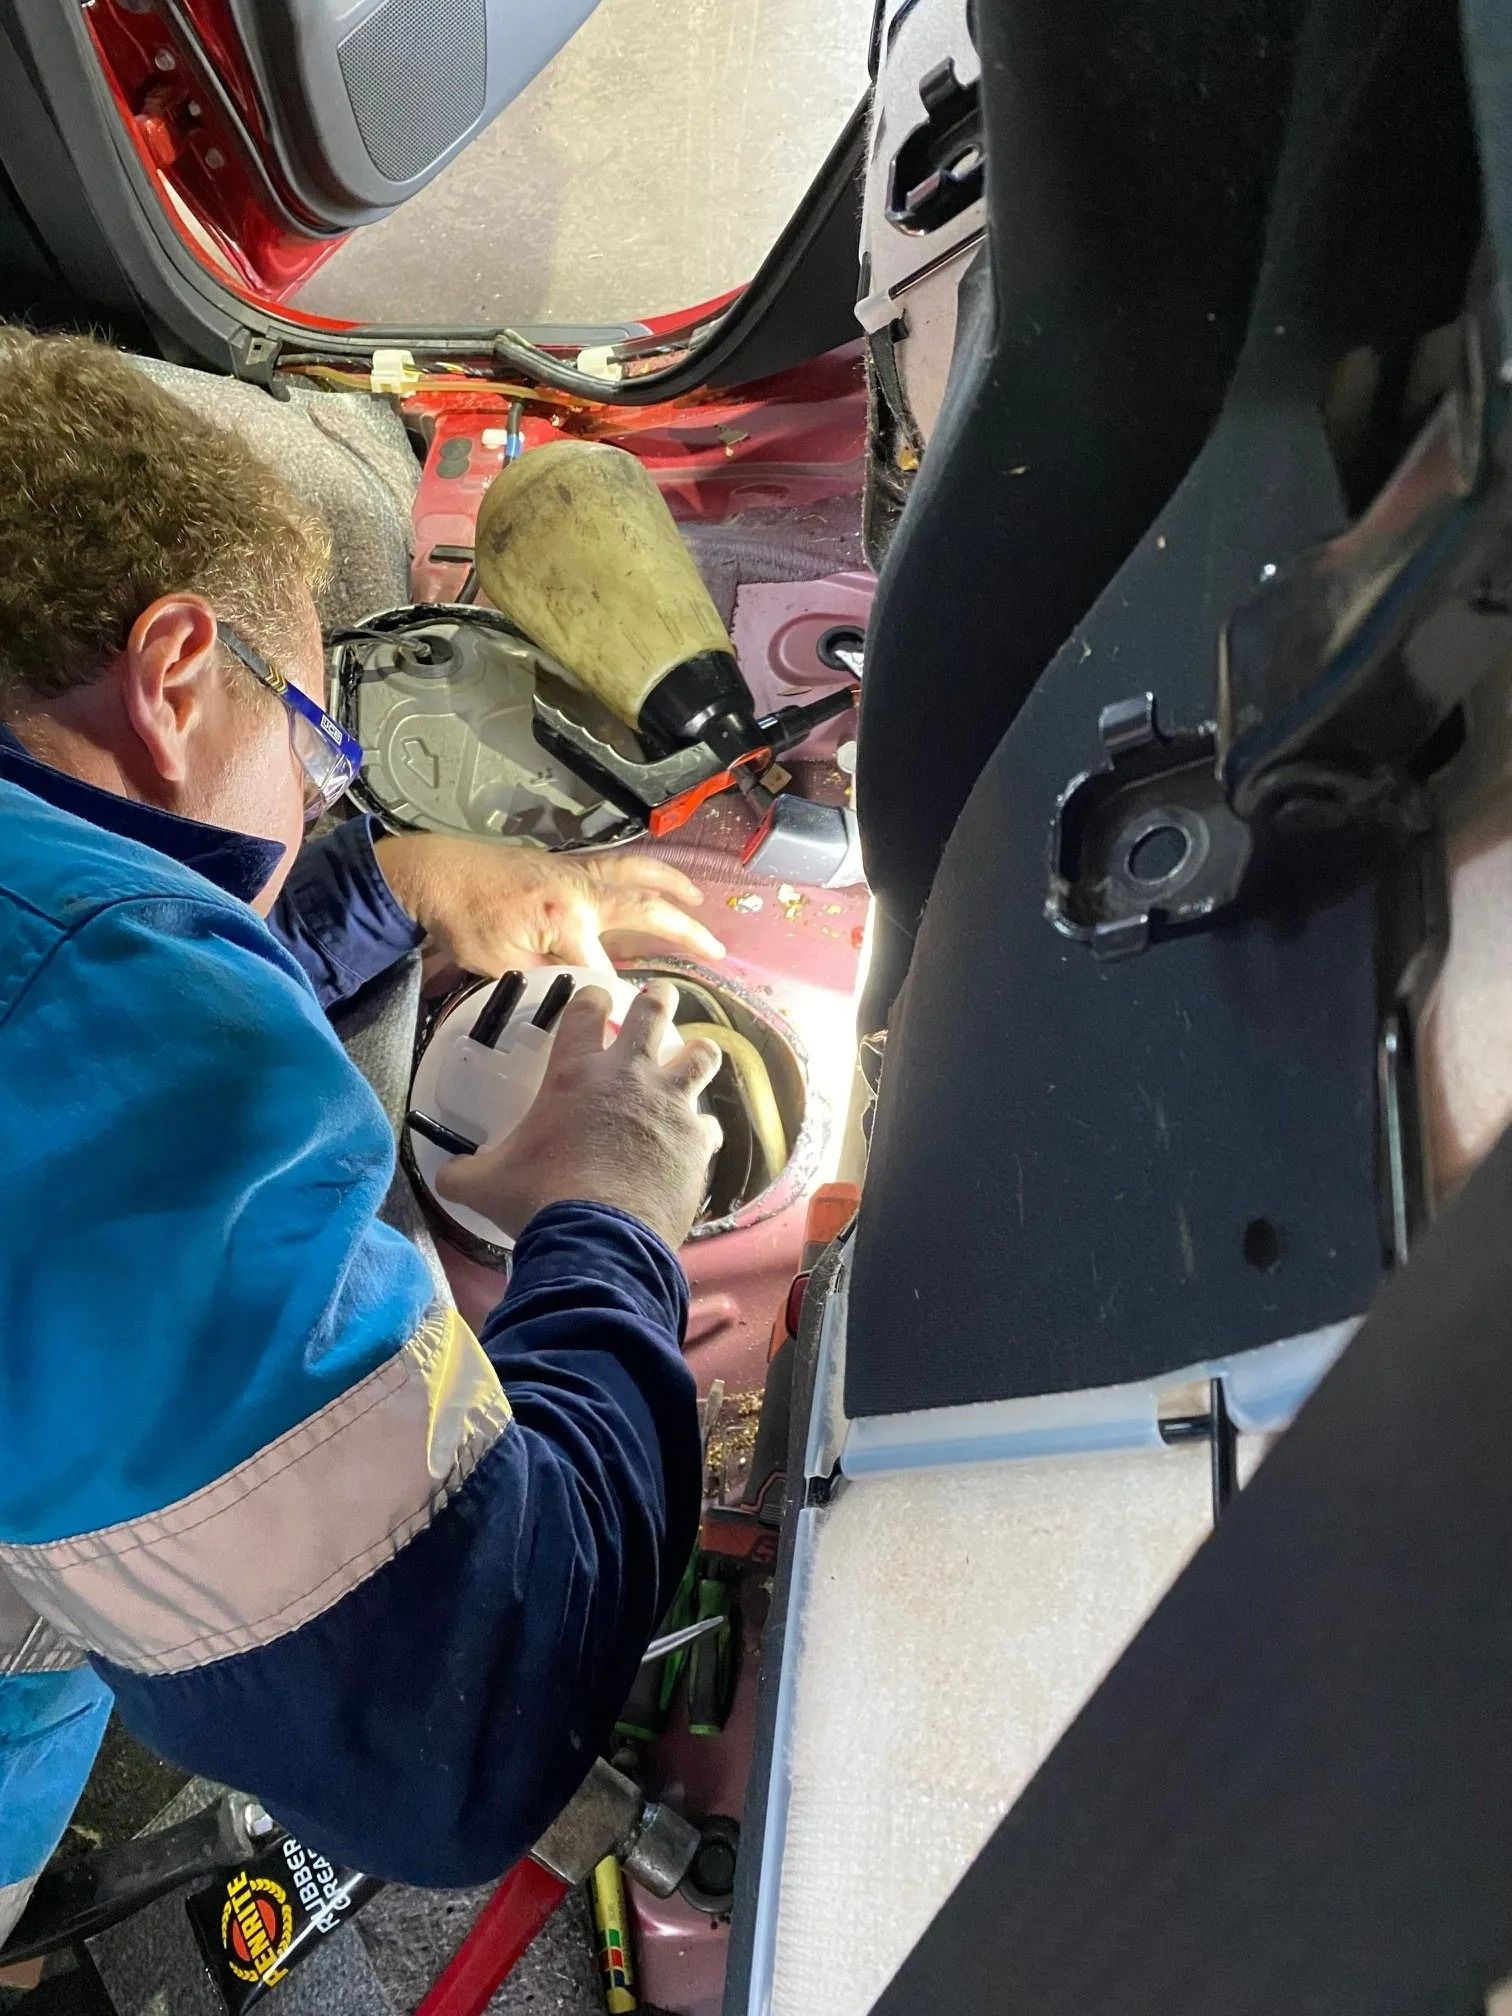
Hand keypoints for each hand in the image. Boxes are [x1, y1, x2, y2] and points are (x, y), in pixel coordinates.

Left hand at [373, 834, 725, 988]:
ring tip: (696, 899)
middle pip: (645, 911)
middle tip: (716, 950)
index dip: (620, 1002)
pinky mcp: (566, 864)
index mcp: (567, 920)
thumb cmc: (466, 920)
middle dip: (684, 932)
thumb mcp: (504, 964)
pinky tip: (652, 878)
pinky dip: (643, 869)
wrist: (436, 873)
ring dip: (671, 885)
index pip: (606, 971)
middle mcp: (582, 891)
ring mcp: (576, 872)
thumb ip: (550, 981)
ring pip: (636, 874)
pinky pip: (616, 864)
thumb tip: (586, 1003)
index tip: (636, 1028)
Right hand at [435, 981, 723, 1248]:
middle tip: (658, 998)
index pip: (584, 1012)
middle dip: (657, 1000)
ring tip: (695, 1055)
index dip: (591, 998)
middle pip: (654, 1014)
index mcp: (575, 1074)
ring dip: (697, 1053)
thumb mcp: (484, 1184)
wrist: (600, 1239)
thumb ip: (461, 1172)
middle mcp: (628, 1077)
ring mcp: (670, 1105)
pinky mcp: (697, 1141)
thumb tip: (443, 1176)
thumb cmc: (539, 1200)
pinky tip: (697, 1138)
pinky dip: (702, 1128)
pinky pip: (708, 1124)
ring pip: (700, 1056)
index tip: (596, 998)